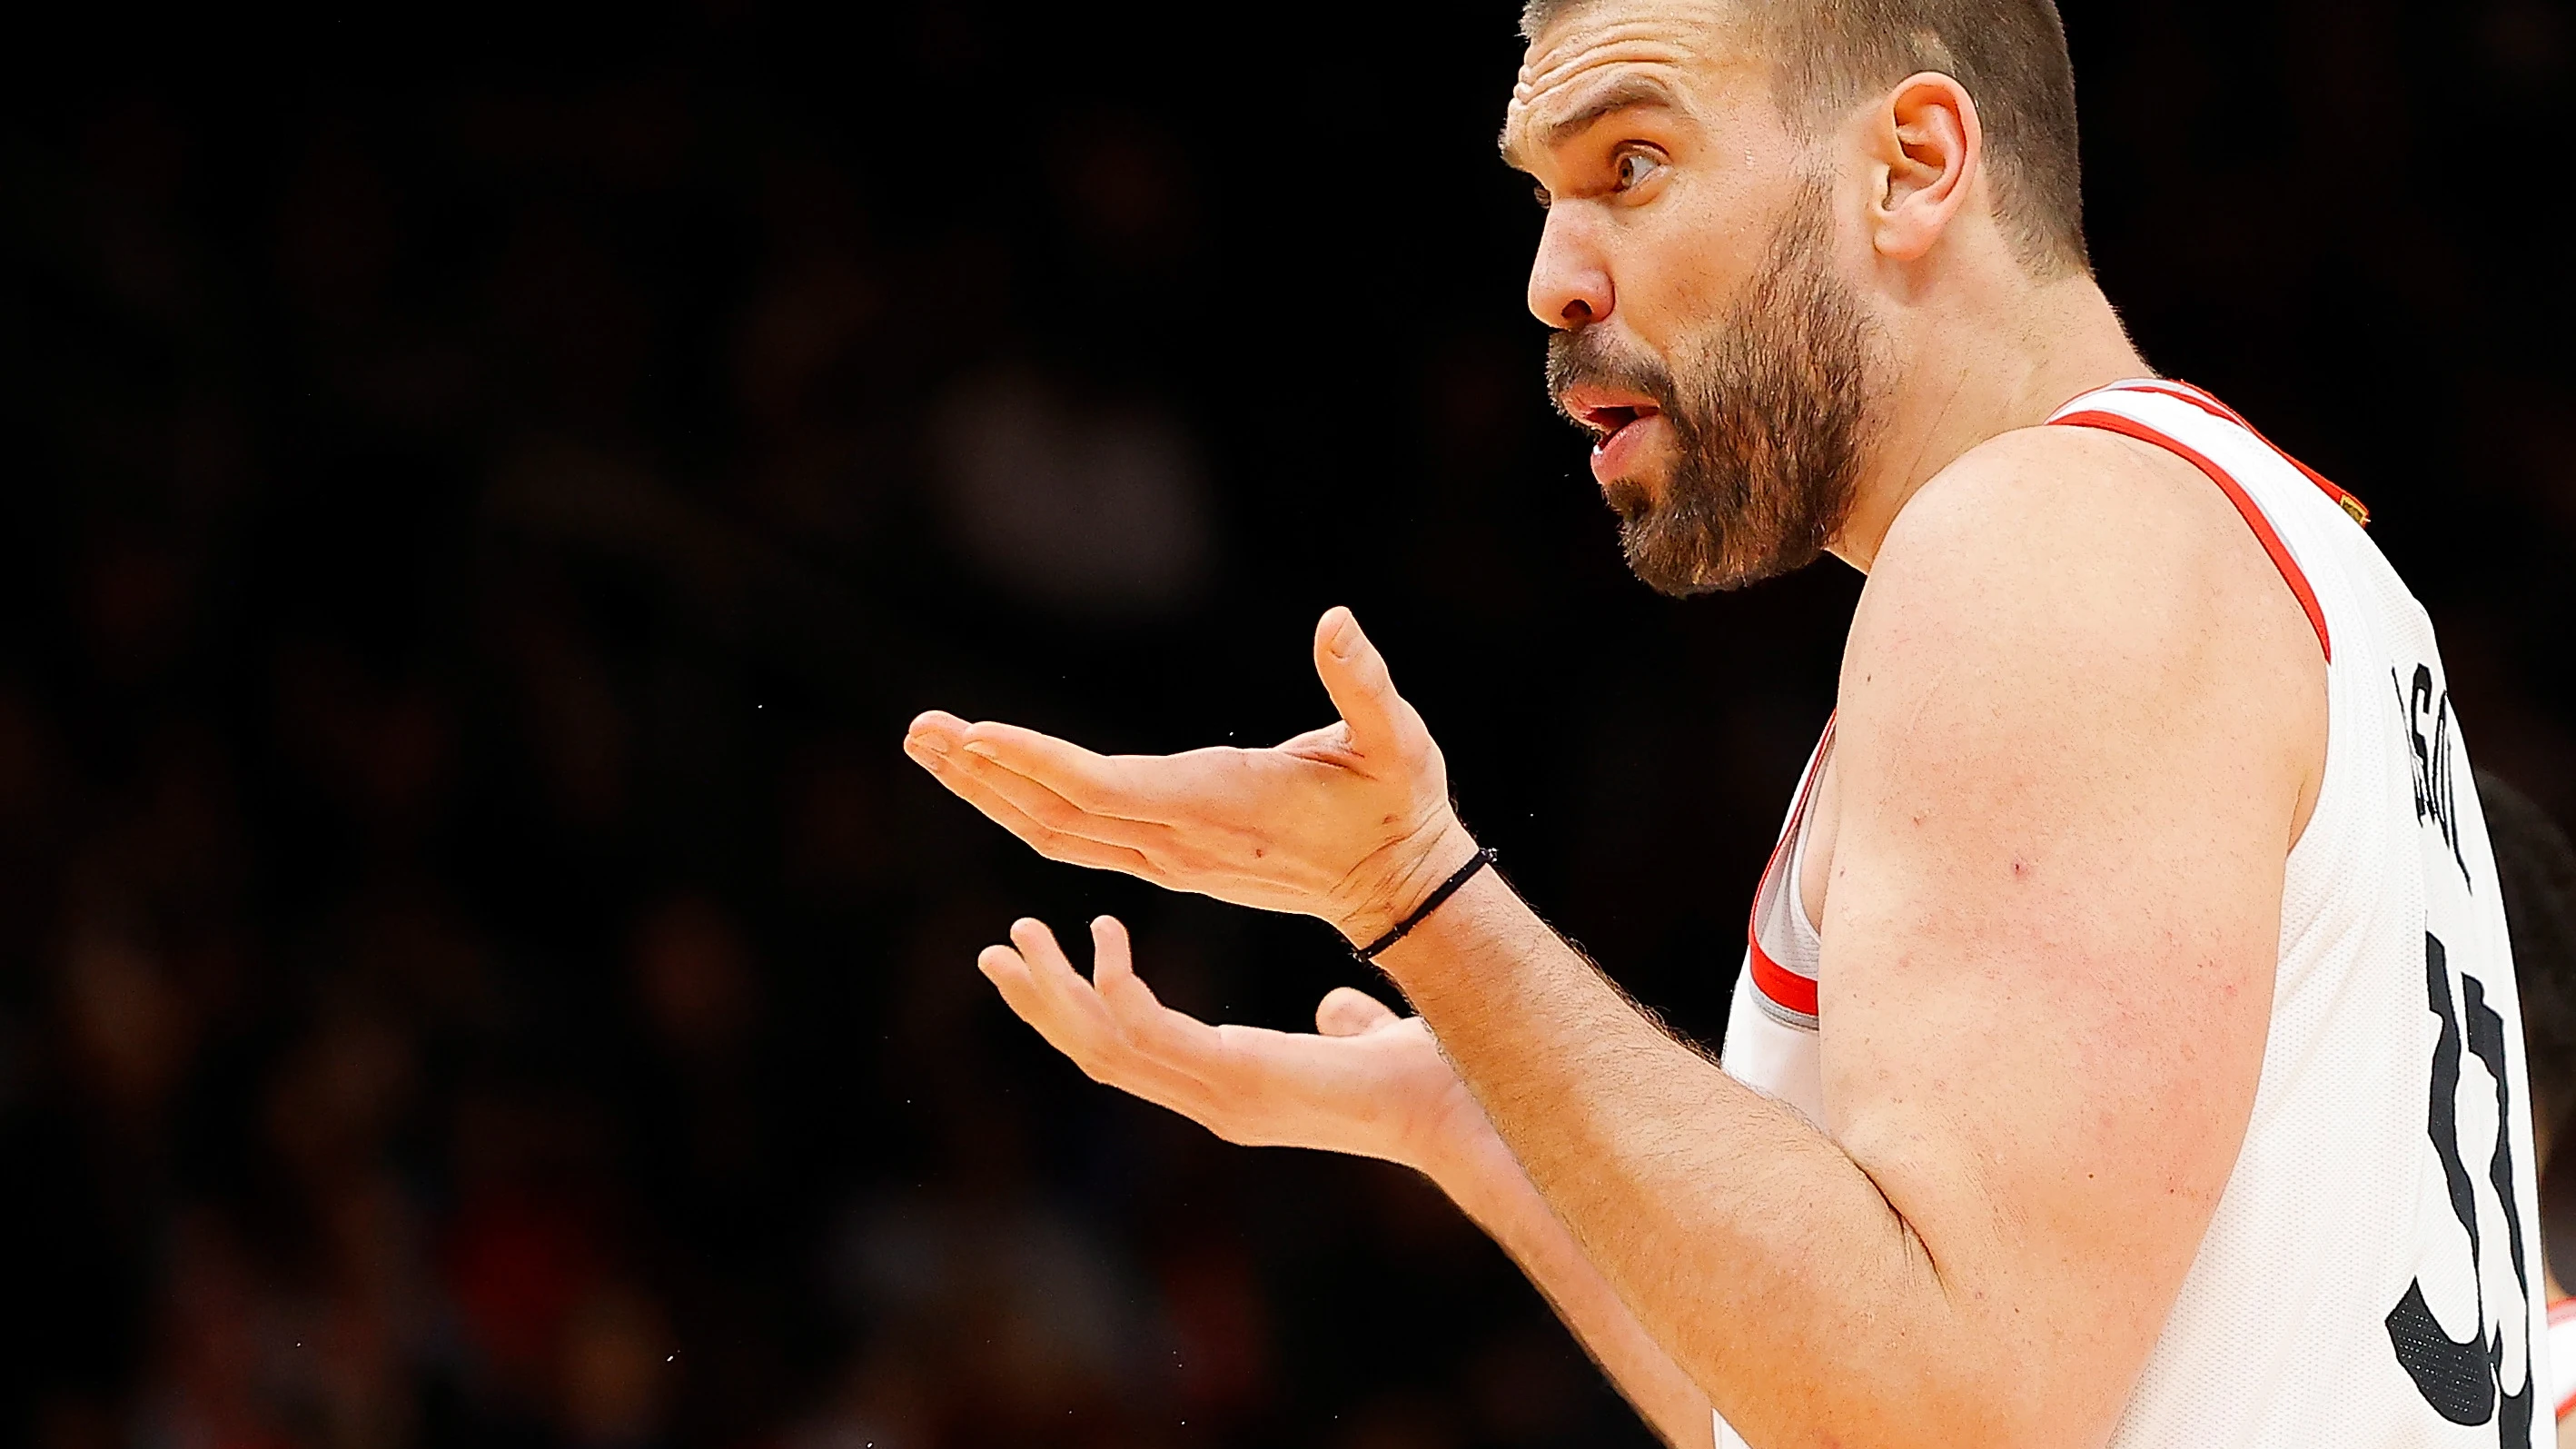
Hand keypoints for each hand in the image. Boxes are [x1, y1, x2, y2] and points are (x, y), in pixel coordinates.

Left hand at [904, 607, 1477, 942]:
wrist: (1397, 884)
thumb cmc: (1398, 803)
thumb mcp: (1397, 739)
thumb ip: (1364, 683)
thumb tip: (1337, 621)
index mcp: (1216, 803)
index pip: (1104, 789)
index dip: (1036, 762)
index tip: (974, 733)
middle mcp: (1177, 839)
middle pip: (1055, 813)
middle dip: (982, 773)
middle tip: (918, 732)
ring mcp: (1167, 856)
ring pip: (1055, 830)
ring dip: (989, 789)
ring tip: (932, 745)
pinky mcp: (1166, 857)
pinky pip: (1075, 835)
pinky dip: (1022, 803)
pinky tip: (988, 777)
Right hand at [978, 914, 1497, 1173]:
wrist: (1454, 1108)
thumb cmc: (1421, 1076)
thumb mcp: (1362, 1037)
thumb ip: (1341, 1024)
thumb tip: (1337, 1009)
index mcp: (1231, 1087)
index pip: (1131, 1055)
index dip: (1079, 1013)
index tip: (1047, 962)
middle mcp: (1211, 1099)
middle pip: (1095, 1055)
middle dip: (1040, 1006)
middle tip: (995, 954)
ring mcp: (1217, 1097)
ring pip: (1102, 1049)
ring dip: (1053, 994)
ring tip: (1017, 938)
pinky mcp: (1234, 1082)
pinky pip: (1146, 1033)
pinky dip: (1113, 986)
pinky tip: (1102, 932)